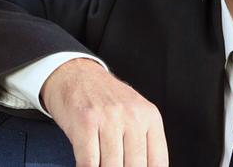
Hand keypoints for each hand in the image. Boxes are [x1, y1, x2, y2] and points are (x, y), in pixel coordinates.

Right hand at [41, 58, 168, 166]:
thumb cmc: (103, 98)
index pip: (158, 163)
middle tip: (113, 166)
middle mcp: (132, 116)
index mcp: (150, 116)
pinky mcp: (85, 122)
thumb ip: (142, 141)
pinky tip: (86, 165)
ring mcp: (108, 118)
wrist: (74, 74)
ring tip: (100, 164)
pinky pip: (89, 163)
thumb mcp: (133, 113)